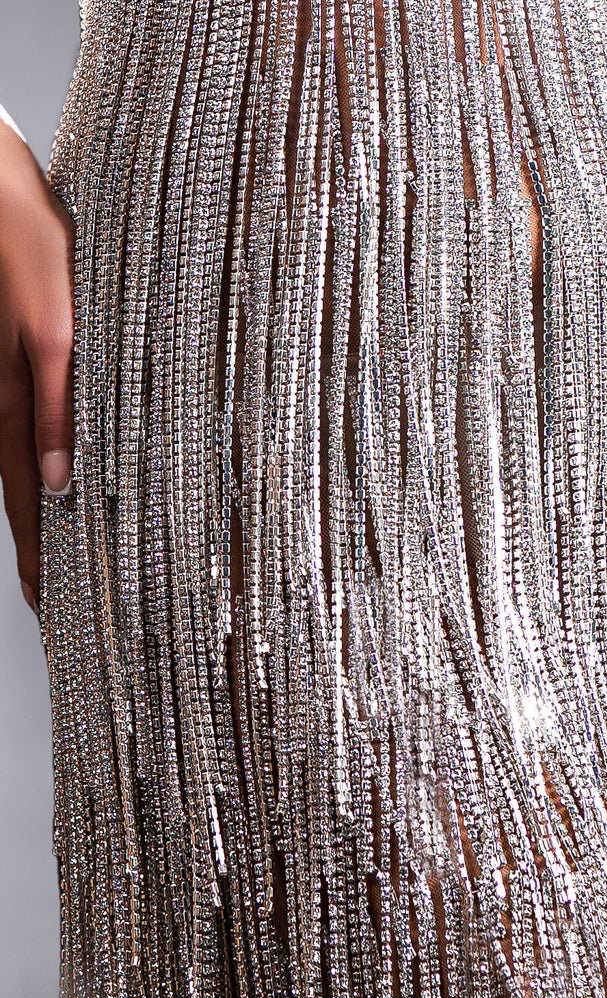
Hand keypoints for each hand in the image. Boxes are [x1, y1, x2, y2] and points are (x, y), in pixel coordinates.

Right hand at [0, 110, 74, 614]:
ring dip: (35, 516)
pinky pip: (16, 430)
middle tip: (51, 603)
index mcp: (8, 401)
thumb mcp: (53, 325)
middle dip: (36, 551)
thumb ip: (57, 404)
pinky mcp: (5, 364)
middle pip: (18, 494)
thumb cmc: (23, 241)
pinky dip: (31, 469)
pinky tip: (50, 482)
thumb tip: (57, 482)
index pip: (26, 501)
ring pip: (14, 466)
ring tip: (54, 561)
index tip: (49, 604)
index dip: (39, 555)